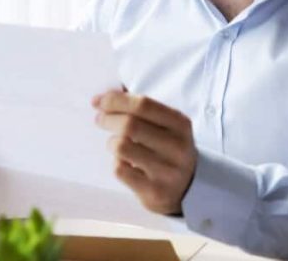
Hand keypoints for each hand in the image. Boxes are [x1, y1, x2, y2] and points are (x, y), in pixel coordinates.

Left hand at [92, 90, 196, 214]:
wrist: (189, 188)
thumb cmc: (168, 149)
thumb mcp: (166, 126)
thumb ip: (140, 109)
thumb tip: (105, 96)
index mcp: (180, 124)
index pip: (143, 105)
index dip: (116, 100)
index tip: (99, 101)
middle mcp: (177, 146)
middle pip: (130, 125)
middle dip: (108, 119)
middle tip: (100, 119)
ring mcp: (167, 171)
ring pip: (122, 147)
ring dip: (112, 142)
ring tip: (116, 144)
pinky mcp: (154, 191)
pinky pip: (120, 170)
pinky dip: (117, 163)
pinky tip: (125, 163)